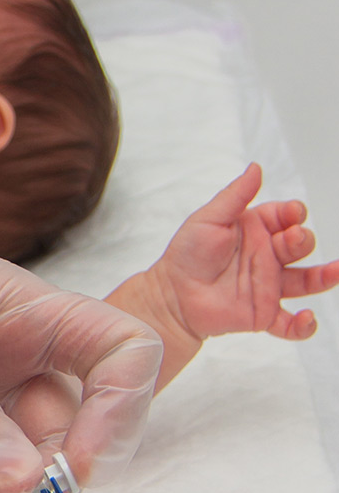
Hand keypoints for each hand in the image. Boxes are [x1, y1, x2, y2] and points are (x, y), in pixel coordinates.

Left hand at [153, 163, 338, 340]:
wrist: (171, 294)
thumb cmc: (187, 254)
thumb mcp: (208, 219)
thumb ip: (235, 195)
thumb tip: (256, 168)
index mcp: (256, 230)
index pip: (286, 217)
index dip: (293, 213)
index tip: (292, 213)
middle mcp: (267, 256)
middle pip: (299, 244)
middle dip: (302, 239)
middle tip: (292, 239)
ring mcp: (268, 284)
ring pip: (306, 281)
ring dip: (323, 276)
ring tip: (336, 270)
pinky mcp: (262, 313)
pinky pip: (290, 323)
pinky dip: (303, 325)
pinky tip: (307, 317)